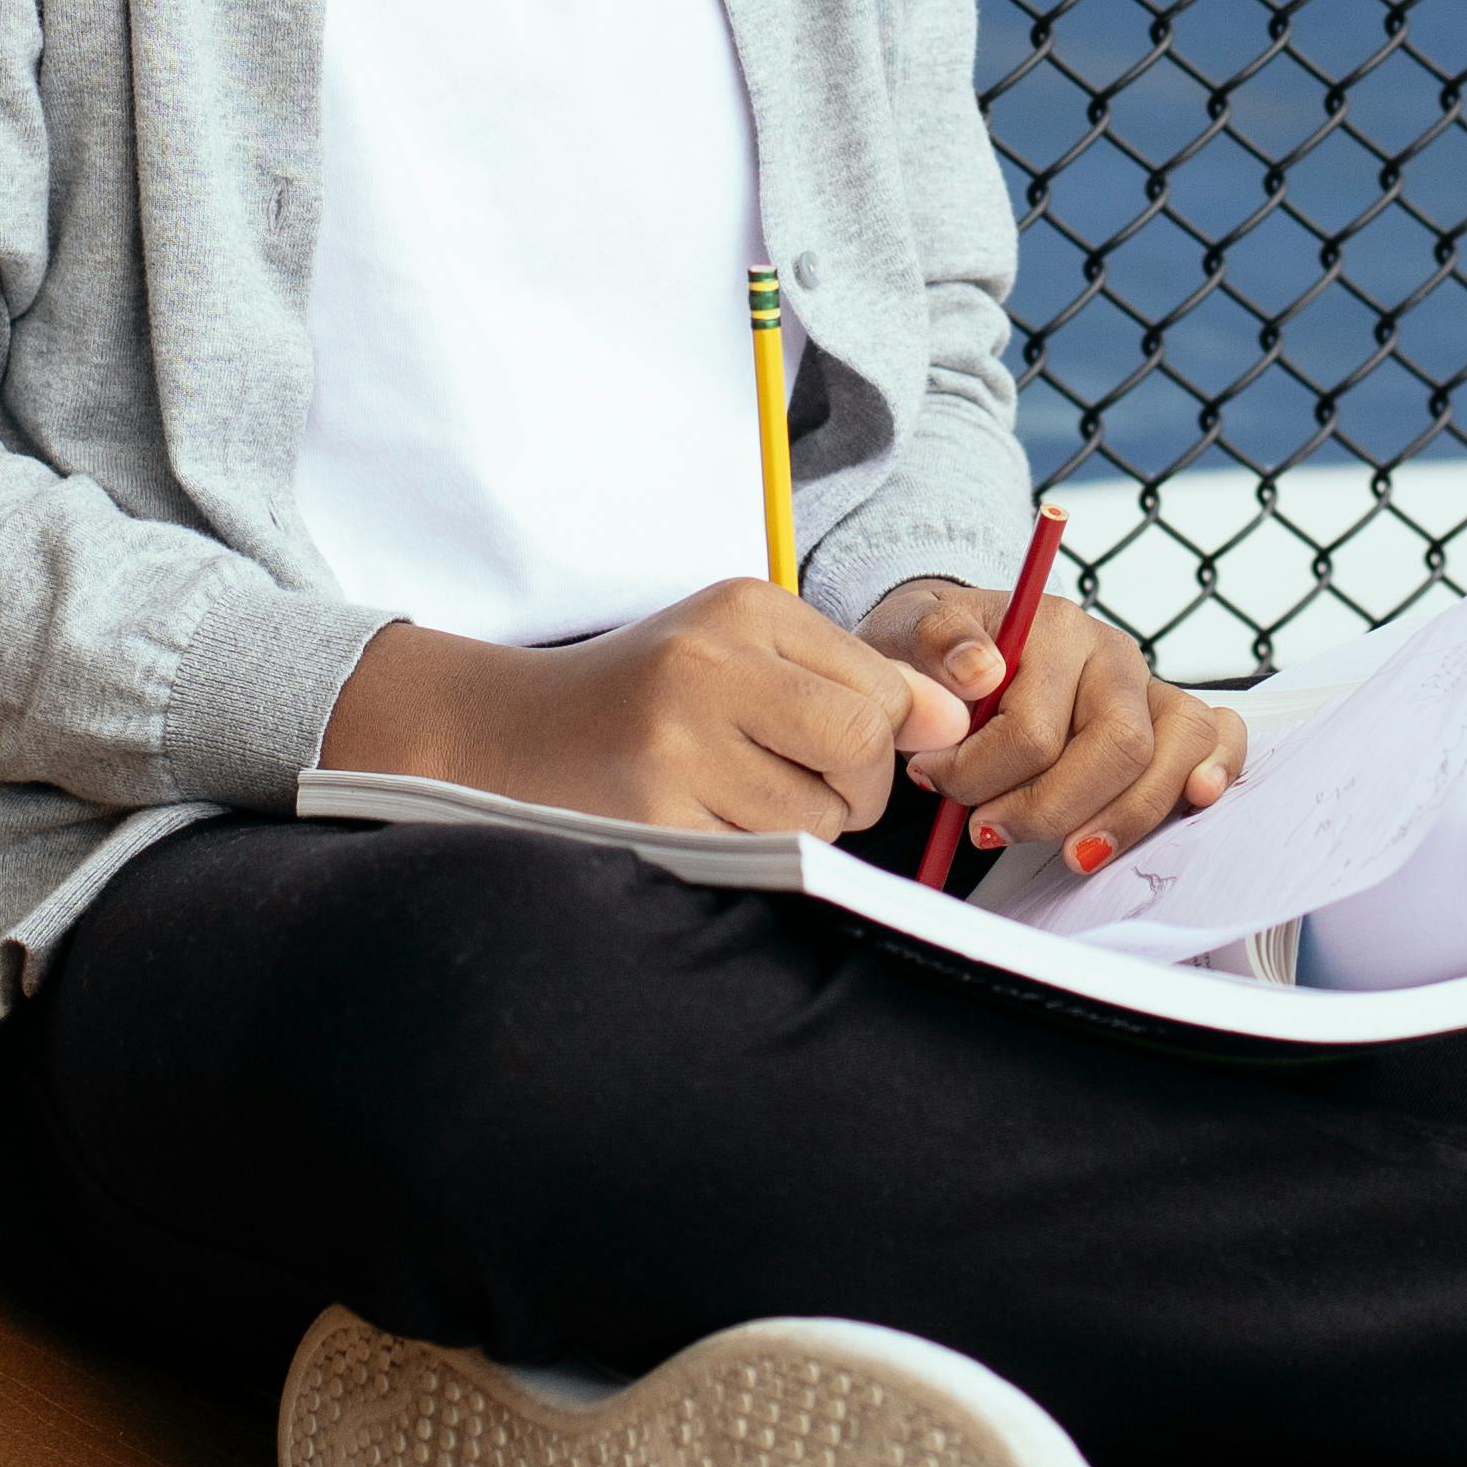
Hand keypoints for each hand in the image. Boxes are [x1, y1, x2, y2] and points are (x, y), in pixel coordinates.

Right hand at [319, 583, 968, 837]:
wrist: (511, 733)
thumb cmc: (648, 694)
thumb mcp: (745, 652)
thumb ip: (855, 678)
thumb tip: (955, 720)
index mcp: (744, 608)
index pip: (880, 686)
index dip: (884, 735)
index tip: (846, 748)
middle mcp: (710, 664)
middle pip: (862, 747)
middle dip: (856, 786)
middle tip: (807, 784)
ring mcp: (677, 743)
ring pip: (820, 818)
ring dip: (803, 829)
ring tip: (739, 799)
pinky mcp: (655, 815)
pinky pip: (763, 858)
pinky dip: (755, 855)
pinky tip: (708, 823)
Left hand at [860, 576, 1245, 873]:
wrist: (955, 644)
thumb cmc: (937, 652)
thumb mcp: (909, 628)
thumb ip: (935, 642)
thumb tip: (979, 673)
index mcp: (1054, 630)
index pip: (1034, 731)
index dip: (980, 777)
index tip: (934, 782)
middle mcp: (1112, 655)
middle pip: (1116, 749)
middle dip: (1049, 809)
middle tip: (987, 829)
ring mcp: (1147, 686)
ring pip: (1173, 751)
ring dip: (1124, 816)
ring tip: (1071, 854)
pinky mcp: (1168, 717)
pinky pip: (1220, 733)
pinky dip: (1219, 765)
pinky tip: (1198, 798)